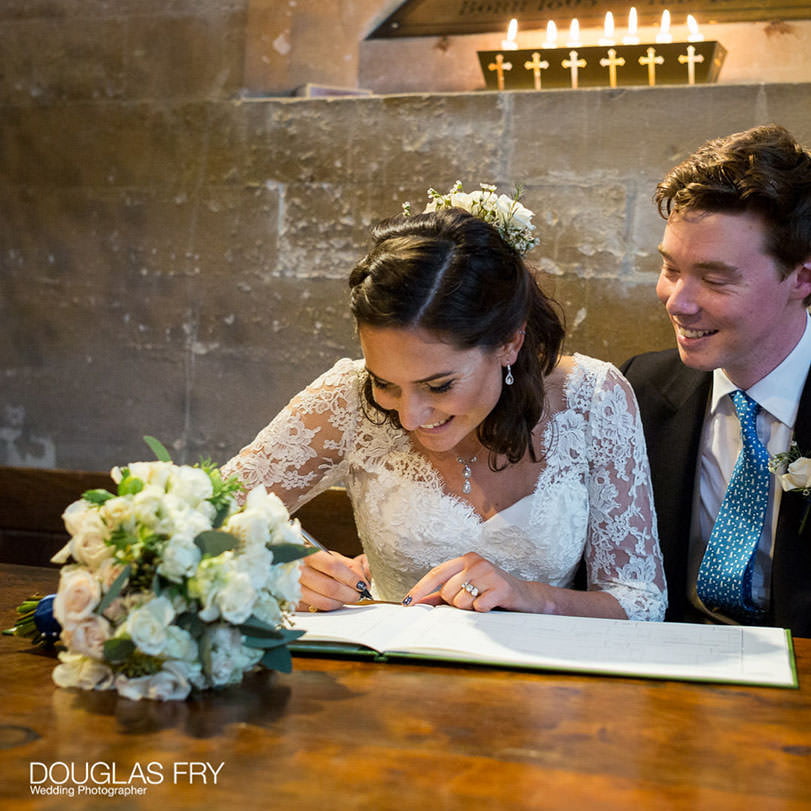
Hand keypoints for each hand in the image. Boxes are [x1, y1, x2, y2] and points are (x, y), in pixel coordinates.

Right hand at [298, 550, 371, 611]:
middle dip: (349, 594)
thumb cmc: (316, 561)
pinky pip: (316, 610)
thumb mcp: (333, 557)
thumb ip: (351, 567)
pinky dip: (329, 607)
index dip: (350, 577)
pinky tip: (333, 600)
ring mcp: (292, 589)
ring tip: (346, 598)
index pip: (333, 566)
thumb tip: (363, 582)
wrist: (291, 566)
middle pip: (329, 587)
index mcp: (308, 554)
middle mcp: (297, 571)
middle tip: (358, 594)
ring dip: (340, 602)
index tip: (361, 584)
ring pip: (323, 602)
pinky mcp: (293, 604)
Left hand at [402, 552, 534, 612]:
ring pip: (461, 601)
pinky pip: (478, 607)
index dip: (420, 589)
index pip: (436, 574)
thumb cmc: (492, 592)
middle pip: (447, 592)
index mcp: (465, 559)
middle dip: (455, 603)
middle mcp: (475, 562)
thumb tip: (418, 603)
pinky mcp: (500, 587)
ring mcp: (488, 573)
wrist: (526, 596)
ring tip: (483, 601)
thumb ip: (442, 595)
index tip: (407, 603)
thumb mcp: (467, 589)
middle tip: (472, 600)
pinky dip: (483, 611)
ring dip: (470, 608)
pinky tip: (492, 604)